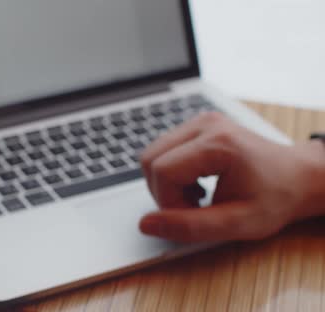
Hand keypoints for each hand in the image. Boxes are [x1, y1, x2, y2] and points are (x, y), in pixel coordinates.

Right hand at [139, 112, 324, 242]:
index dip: (167, 202)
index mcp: (217, 143)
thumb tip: (146, 224)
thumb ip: (189, 226)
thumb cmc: (276, 199)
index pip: (161, 171)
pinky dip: (171, 173)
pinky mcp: (197, 126)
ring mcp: (200, 122)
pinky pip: (164, 150)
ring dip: (166, 184)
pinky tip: (196, 184)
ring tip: (196, 197)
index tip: (193, 216)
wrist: (299, 177)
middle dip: (163, 192)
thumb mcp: (236, 223)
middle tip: (193, 208)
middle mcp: (204, 124)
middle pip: (150, 159)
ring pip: (152, 154)